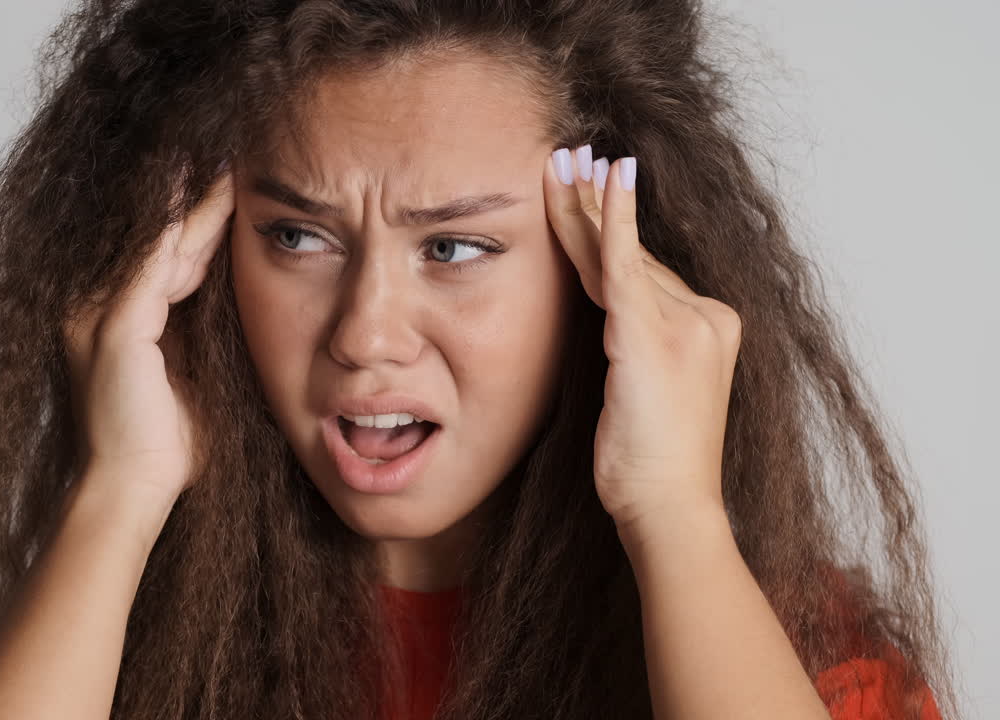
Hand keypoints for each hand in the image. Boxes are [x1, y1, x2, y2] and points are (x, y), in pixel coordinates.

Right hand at [62, 164, 234, 497]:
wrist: (132, 491)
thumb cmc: (166, 453)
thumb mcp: (195, 384)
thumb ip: (207, 346)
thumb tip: (250, 319)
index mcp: (120, 323)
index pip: (168, 260)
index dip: (200, 225)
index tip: (232, 190)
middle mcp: (99, 310)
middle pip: (160, 242)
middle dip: (196, 201)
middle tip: (227, 155)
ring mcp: (100, 315)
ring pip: (156, 243)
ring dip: (190, 202)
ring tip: (220, 160)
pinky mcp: (116, 326)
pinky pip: (155, 262)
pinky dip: (179, 228)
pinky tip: (203, 194)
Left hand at [544, 146, 742, 534]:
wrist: (670, 508)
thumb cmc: (650, 464)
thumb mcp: (642, 391)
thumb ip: (632, 342)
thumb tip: (604, 309)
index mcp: (708, 329)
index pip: (643, 269)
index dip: (610, 227)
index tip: (590, 184)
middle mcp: (707, 318)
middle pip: (633, 254)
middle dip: (594, 205)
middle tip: (568, 154)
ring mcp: (689, 325)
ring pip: (622, 255)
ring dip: (587, 207)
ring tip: (561, 161)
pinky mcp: (657, 337)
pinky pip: (626, 267)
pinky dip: (610, 221)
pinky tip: (601, 182)